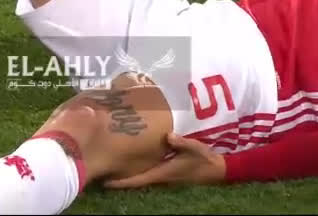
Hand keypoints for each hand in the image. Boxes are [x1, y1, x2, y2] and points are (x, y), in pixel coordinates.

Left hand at [105, 133, 225, 188]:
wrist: (214, 169)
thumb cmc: (204, 159)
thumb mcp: (195, 148)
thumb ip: (182, 142)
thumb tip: (168, 136)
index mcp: (163, 172)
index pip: (138, 180)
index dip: (122, 182)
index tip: (105, 182)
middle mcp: (160, 176)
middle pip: (135, 180)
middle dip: (120, 179)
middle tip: (103, 171)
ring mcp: (163, 175)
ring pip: (140, 177)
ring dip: (127, 175)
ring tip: (113, 166)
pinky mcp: (166, 172)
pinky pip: (147, 173)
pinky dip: (137, 170)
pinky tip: (132, 162)